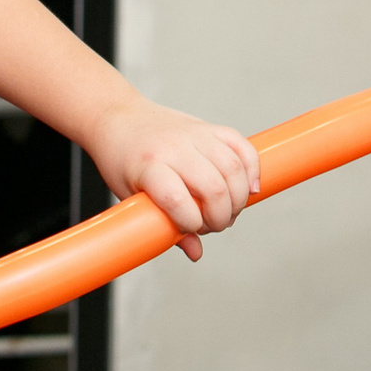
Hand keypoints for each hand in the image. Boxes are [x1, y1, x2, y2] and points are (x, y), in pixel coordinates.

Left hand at [83, 96, 261, 259]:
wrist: (118, 118)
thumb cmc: (122, 161)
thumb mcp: (131, 197)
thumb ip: (163, 225)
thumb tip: (196, 252)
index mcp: (148, 166)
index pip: (177, 200)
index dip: (191, 224)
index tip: (190, 229)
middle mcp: (174, 148)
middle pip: (214, 188)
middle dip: (221, 217)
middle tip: (213, 225)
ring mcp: (194, 135)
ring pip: (233, 168)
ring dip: (239, 198)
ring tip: (228, 211)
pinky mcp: (209, 128)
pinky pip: (241, 146)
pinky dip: (252, 169)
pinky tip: (250, 188)